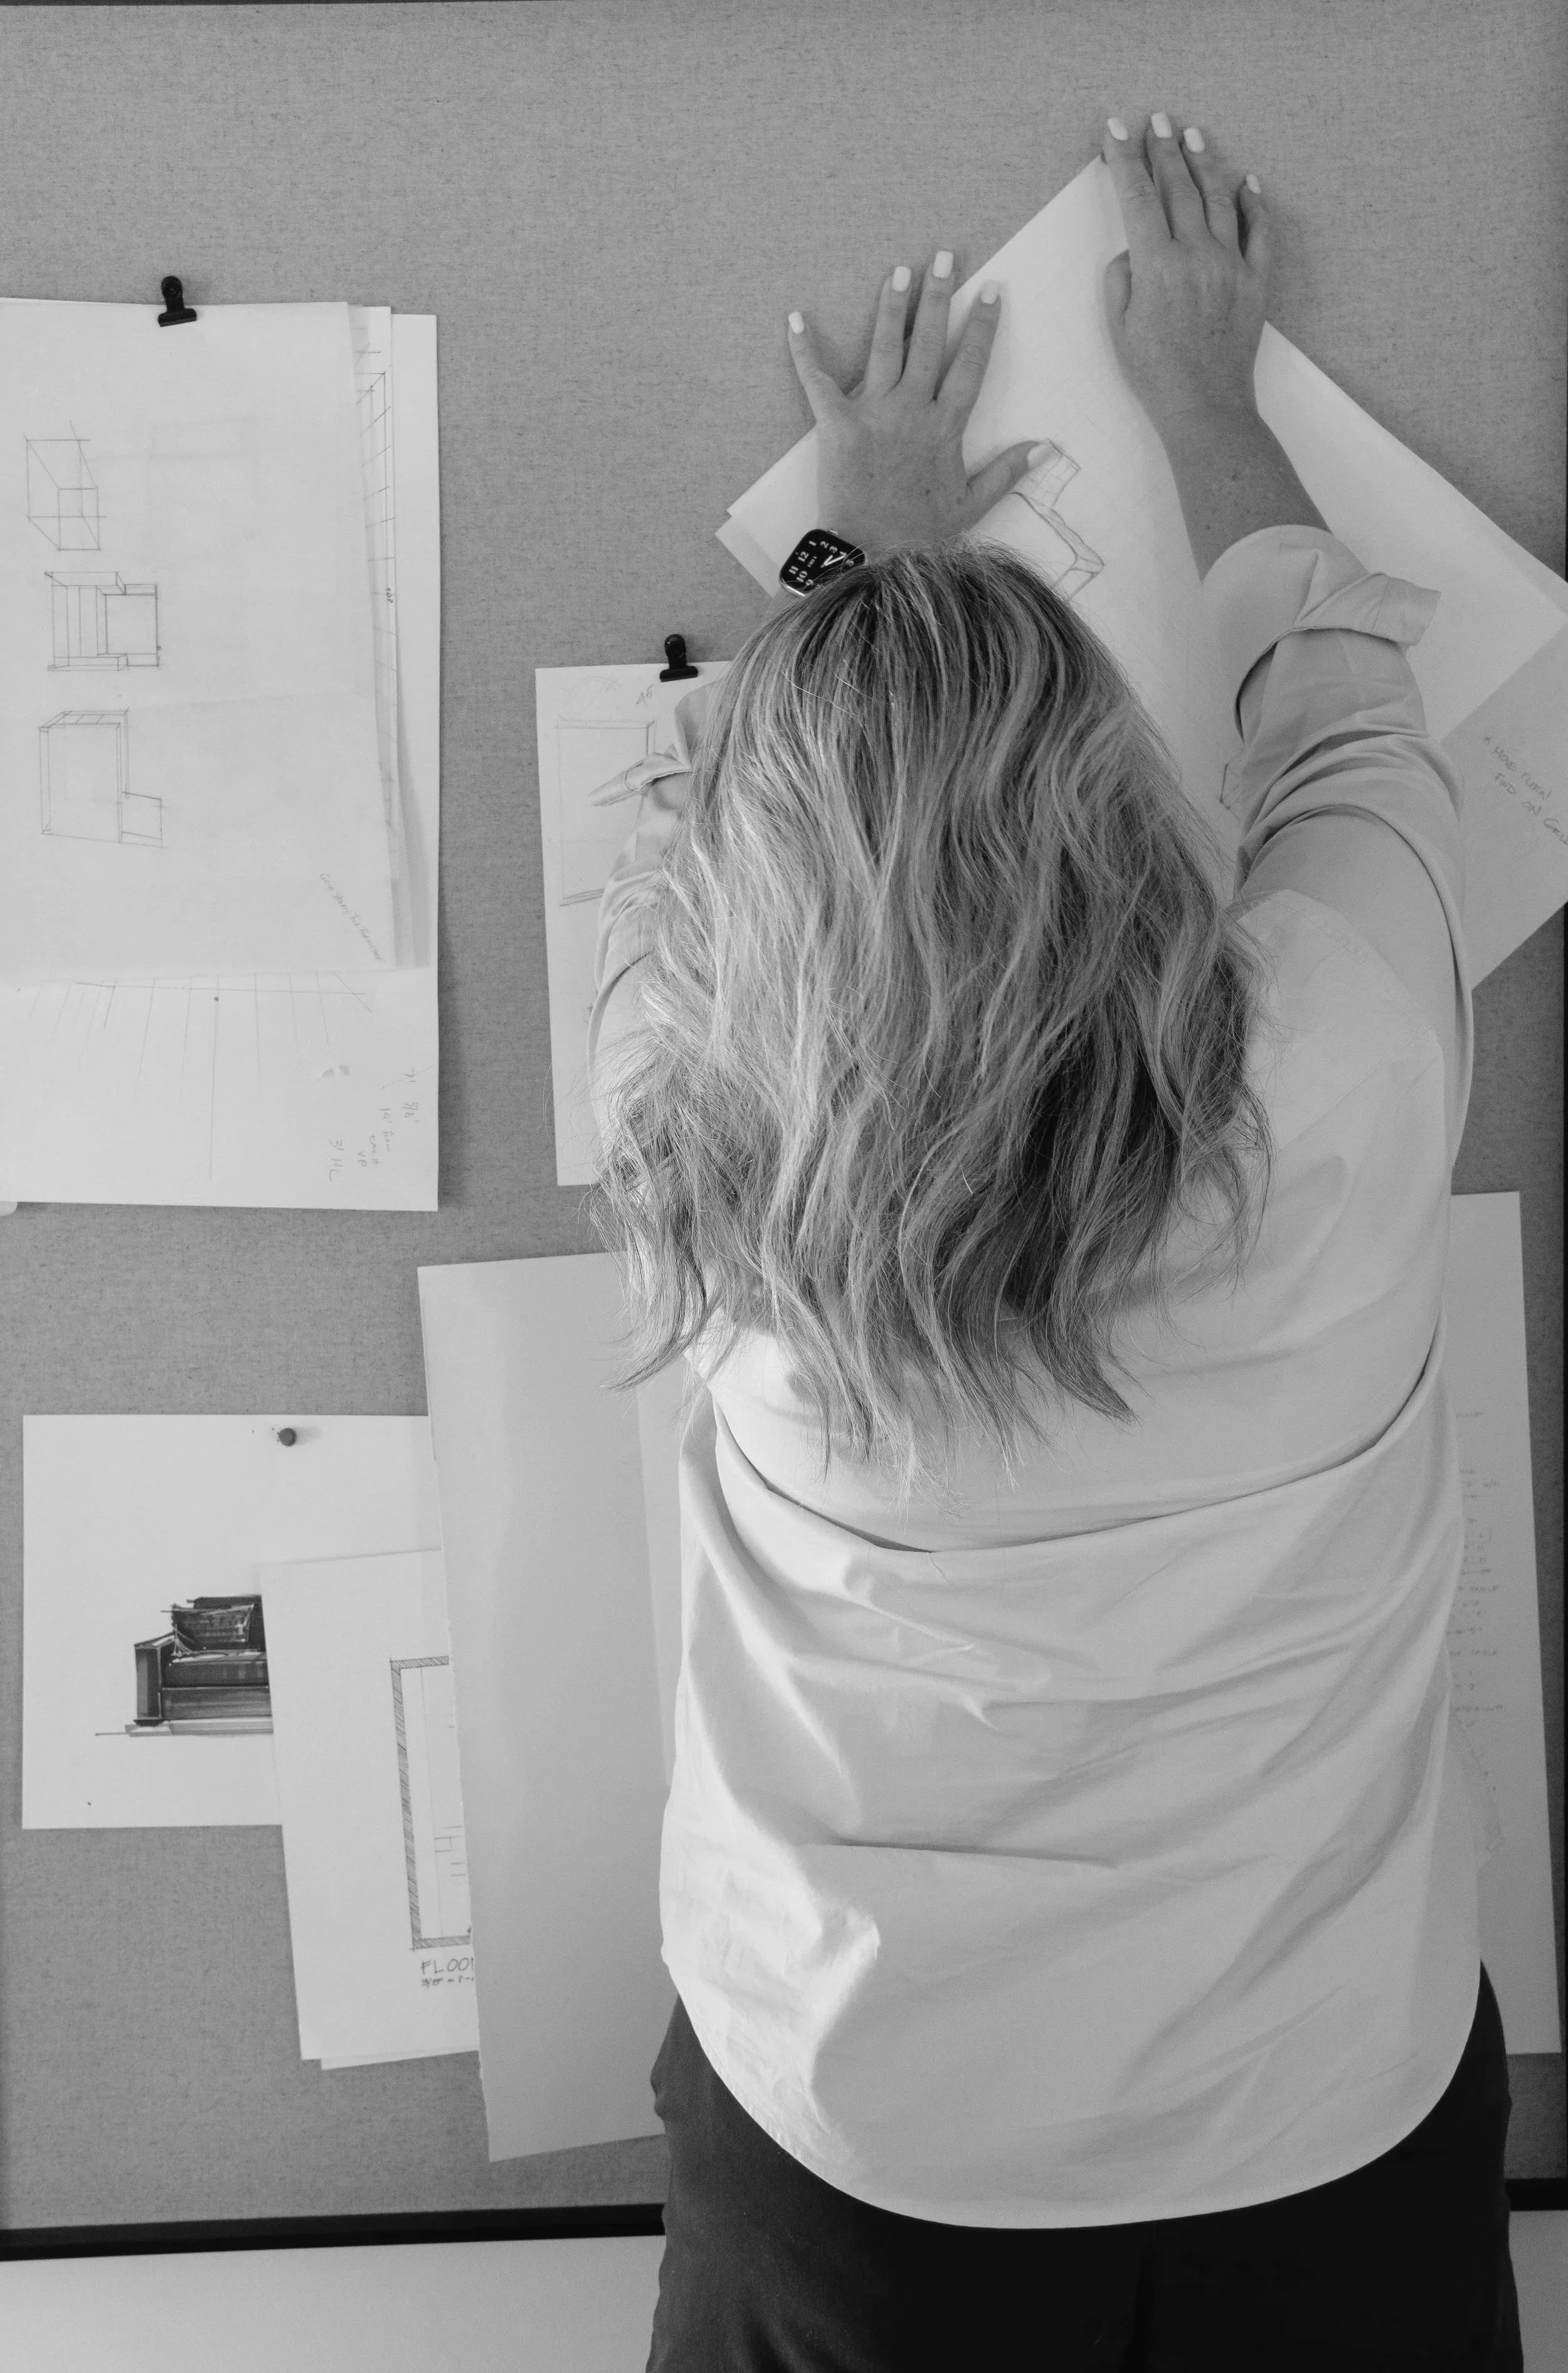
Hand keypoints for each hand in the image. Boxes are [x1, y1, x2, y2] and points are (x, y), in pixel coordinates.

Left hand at [787, 256, 1040, 559]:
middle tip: (944, 257)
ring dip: (892, 306)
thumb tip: (1044, 447)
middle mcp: (912, 410)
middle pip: (930, 342)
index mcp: (946, 427)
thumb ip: (1006, 472)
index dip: (982, 327)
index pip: (970, 365)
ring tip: (899, 271)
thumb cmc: (919, 536)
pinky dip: (803, 349)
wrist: (870, 557)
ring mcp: (874, 413)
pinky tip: (795, 318)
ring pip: (885, 347)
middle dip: (938, 296)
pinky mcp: (836, 424)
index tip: (990, 291)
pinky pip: (816, 379)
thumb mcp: (971, 507)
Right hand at [1099, 112, 1271, 436]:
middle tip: (1157, 121)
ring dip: (1204, 163)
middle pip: (1178, 187)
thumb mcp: (1118, 328)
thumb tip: (1136, 251)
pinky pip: (1259, 232)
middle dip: (1163, 149)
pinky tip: (1247, 182)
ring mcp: (1230, 265)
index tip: (1116, 132)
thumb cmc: (1155, 375)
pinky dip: (1254, 203)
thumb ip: (1122, 278)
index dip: (1124, 160)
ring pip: (1219, 199)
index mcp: (1157, 267)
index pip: (1137, 198)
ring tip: (1194, 136)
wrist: (1205, 408)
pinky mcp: (1256, 282)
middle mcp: (1196, 256)